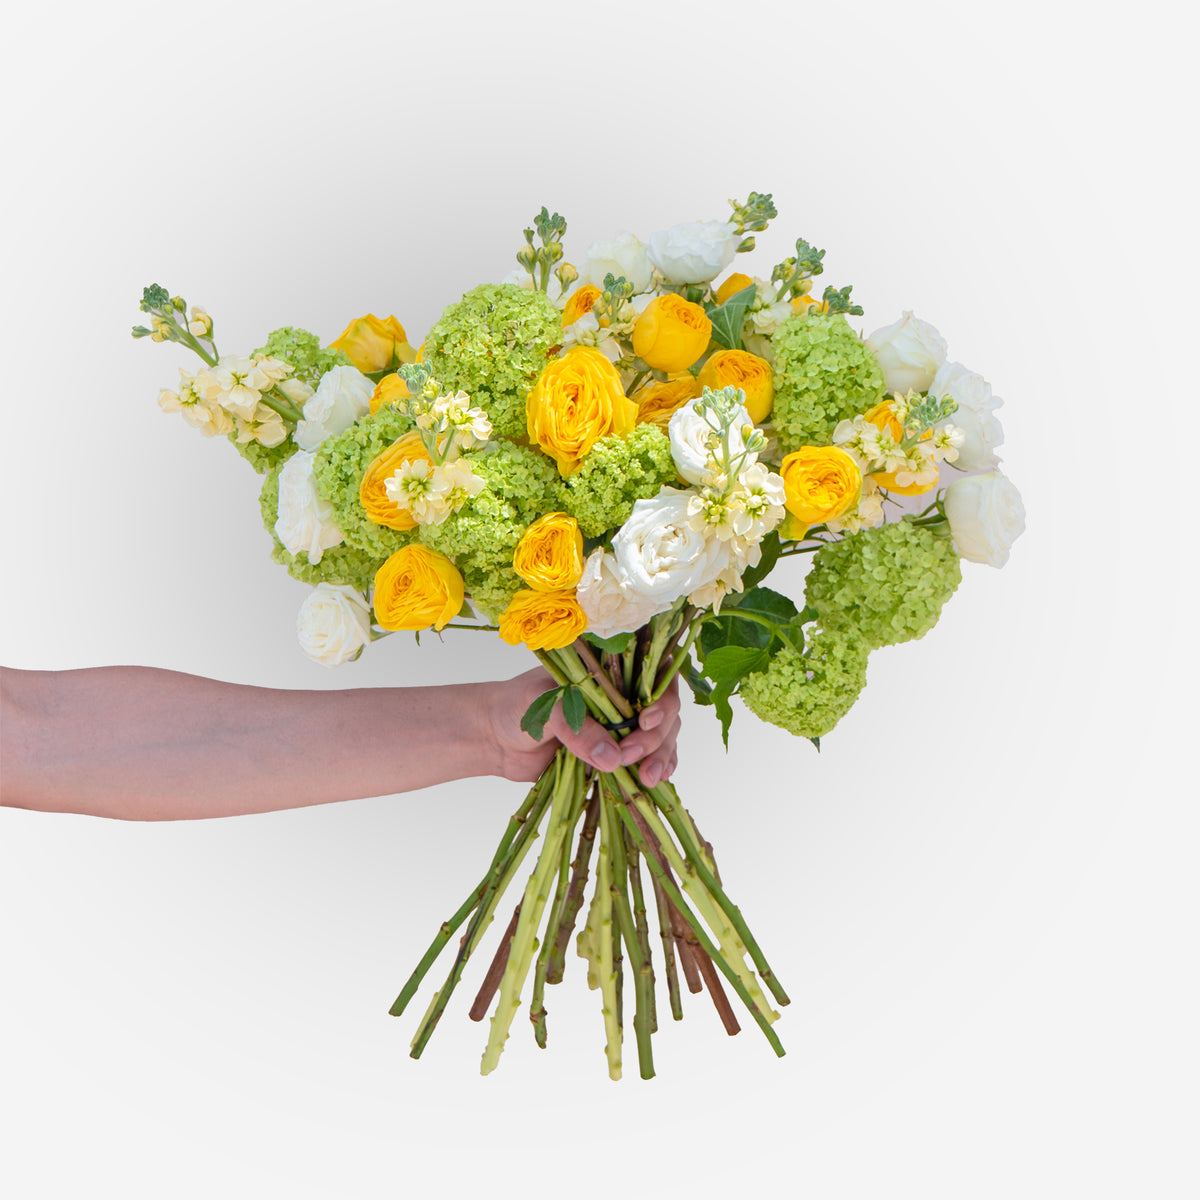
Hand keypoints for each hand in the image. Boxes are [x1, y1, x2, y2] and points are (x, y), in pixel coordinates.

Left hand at [486, 667, 680, 785]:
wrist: (494, 738)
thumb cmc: (516, 705)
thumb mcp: (545, 707)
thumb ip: (578, 728)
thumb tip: (613, 758)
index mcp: (609, 670)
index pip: (654, 675)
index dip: (661, 696)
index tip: (647, 720)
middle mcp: (623, 695)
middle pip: (664, 711)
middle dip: (655, 737)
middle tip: (629, 755)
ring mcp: (622, 725)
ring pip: (661, 738)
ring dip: (660, 758)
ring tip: (647, 778)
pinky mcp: (615, 754)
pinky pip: (645, 761)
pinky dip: (654, 771)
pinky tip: (652, 782)